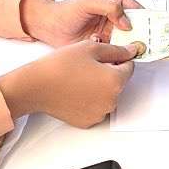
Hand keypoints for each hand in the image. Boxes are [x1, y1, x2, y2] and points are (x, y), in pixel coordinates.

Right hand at [0, 39, 139, 126]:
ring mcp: (100, 113)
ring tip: (79, 77)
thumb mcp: (91, 48)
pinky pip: (96, 107)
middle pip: (118, 82)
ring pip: (107, 95)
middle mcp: (112, 101)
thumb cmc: (60, 66)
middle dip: (108, 72)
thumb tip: (132, 51)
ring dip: (99, 86)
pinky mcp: (88, 121)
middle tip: (87, 65)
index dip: (118, 58)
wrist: (36, 86)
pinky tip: (76, 90)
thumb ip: (116, 50)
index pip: (129, 67)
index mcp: (116, 81)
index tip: (106, 56)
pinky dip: (90, 99)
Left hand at [20, 0, 142, 45]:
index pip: (138, 9)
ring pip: (129, 41)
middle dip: (144, 35)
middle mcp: (117, 16)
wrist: (50, 27)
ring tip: (136, 53)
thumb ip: (110, 8)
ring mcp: (112, 32)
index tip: (158, 27)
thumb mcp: (89, 2)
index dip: (149, 18)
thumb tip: (127, 23)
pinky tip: (113, 55)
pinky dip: (119, 55)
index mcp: (116, 0)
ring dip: (132, 47)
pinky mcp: (105, 45)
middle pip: (138, 27)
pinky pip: (118, 52)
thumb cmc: (66, 10)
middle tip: (152, 43)